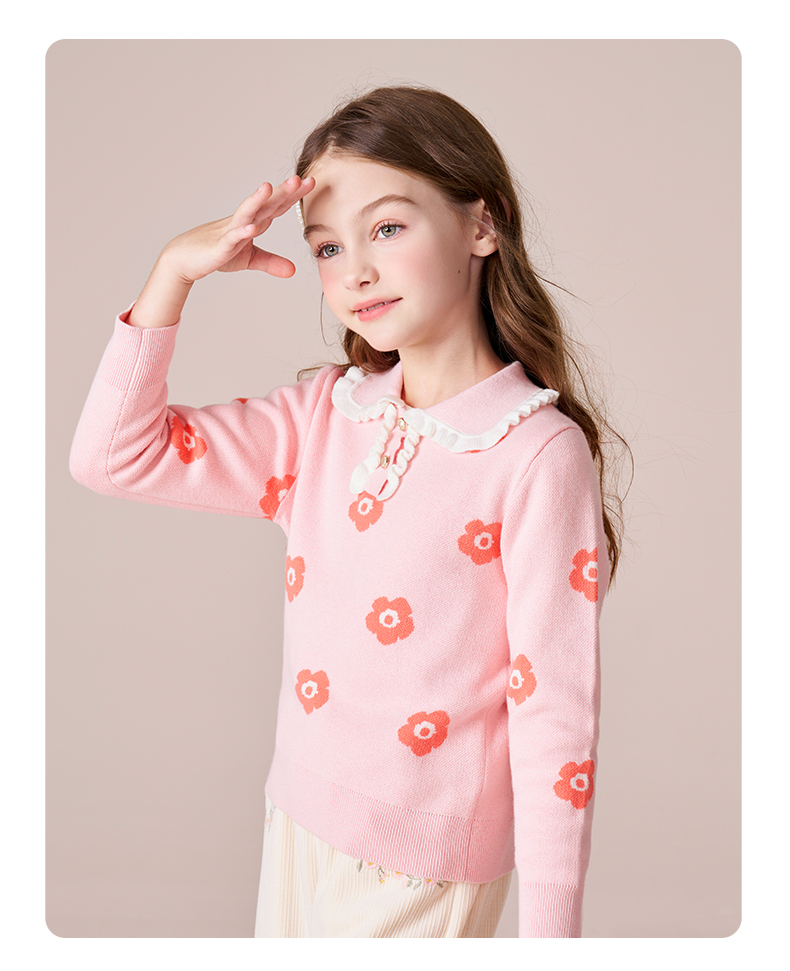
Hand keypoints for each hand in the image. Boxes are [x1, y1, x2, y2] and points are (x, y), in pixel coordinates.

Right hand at [160, 174, 314, 283]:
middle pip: (265, 204)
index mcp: (253, 222)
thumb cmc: (216, 253)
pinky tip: (252, 226)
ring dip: (257, 200)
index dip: (293, 195)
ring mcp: (230, 232)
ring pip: (246, 213)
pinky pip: (232, 237)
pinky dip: (241, 231)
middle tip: (300, 179)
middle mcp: (243, 221)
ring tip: (269, 188)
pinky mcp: (219, 246)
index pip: (276, 206)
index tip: (310, 183)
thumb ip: (271, 262)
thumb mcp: (249, 259)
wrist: (185, 258)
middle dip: (282, 192)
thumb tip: (293, 270)